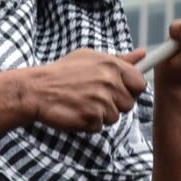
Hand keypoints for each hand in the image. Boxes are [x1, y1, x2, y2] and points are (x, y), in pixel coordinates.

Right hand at [25, 47, 147, 130]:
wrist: (37, 89)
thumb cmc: (63, 72)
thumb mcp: (90, 58)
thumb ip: (119, 59)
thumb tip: (143, 54)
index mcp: (111, 65)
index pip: (140, 83)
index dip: (132, 89)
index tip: (122, 90)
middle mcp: (109, 83)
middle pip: (129, 103)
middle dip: (115, 103)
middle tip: (95, 96)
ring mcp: (101, 102)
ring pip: (114, 117)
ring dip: (101, 114)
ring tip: (82, 102)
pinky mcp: (92, 118)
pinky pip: (99, 127)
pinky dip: (89, 123)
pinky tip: (76, 111)